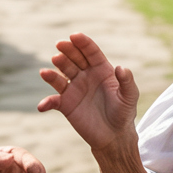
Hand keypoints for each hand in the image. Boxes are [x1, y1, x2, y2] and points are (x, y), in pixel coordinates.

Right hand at [38, 33, 138, 150]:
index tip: (74, 36)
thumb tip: (121, 68)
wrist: (114, 136)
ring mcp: (74, 89)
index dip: (83, 43)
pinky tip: (43, 106)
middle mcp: (85, 75)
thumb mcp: (129, 97)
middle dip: (67, 52)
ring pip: (61, 76)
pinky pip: (53, 101)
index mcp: (101, 69)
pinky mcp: (66, 104)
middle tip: (60, 46)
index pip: (91, 52)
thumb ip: (126, 81)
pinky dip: (47, 102)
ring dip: (53, 74)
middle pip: (73, 59)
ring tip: (46, 73)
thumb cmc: (124, 113)